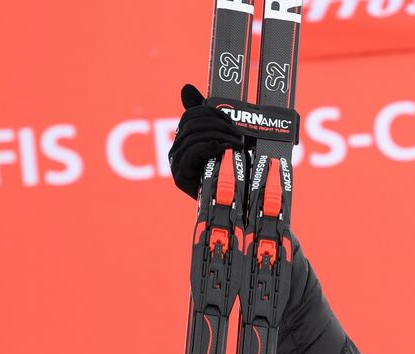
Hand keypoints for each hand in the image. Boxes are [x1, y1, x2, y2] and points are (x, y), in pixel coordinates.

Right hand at [168, 84, 245, 199]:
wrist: (224, 203)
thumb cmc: (225, 173)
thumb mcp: (220, 143)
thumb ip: (210, 119)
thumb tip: (186, 87)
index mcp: (184, 138)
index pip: (191, 114)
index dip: (211, 112)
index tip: (231, 121)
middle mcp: (176, 148)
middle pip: (193, 124)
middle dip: (218, 126)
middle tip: (238, 136)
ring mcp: (176, 162)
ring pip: (193, 137)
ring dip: (219, 136)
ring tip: (236, 144)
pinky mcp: (180, 175)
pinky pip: (191, 153)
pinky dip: (208, 147)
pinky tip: (222, 149)